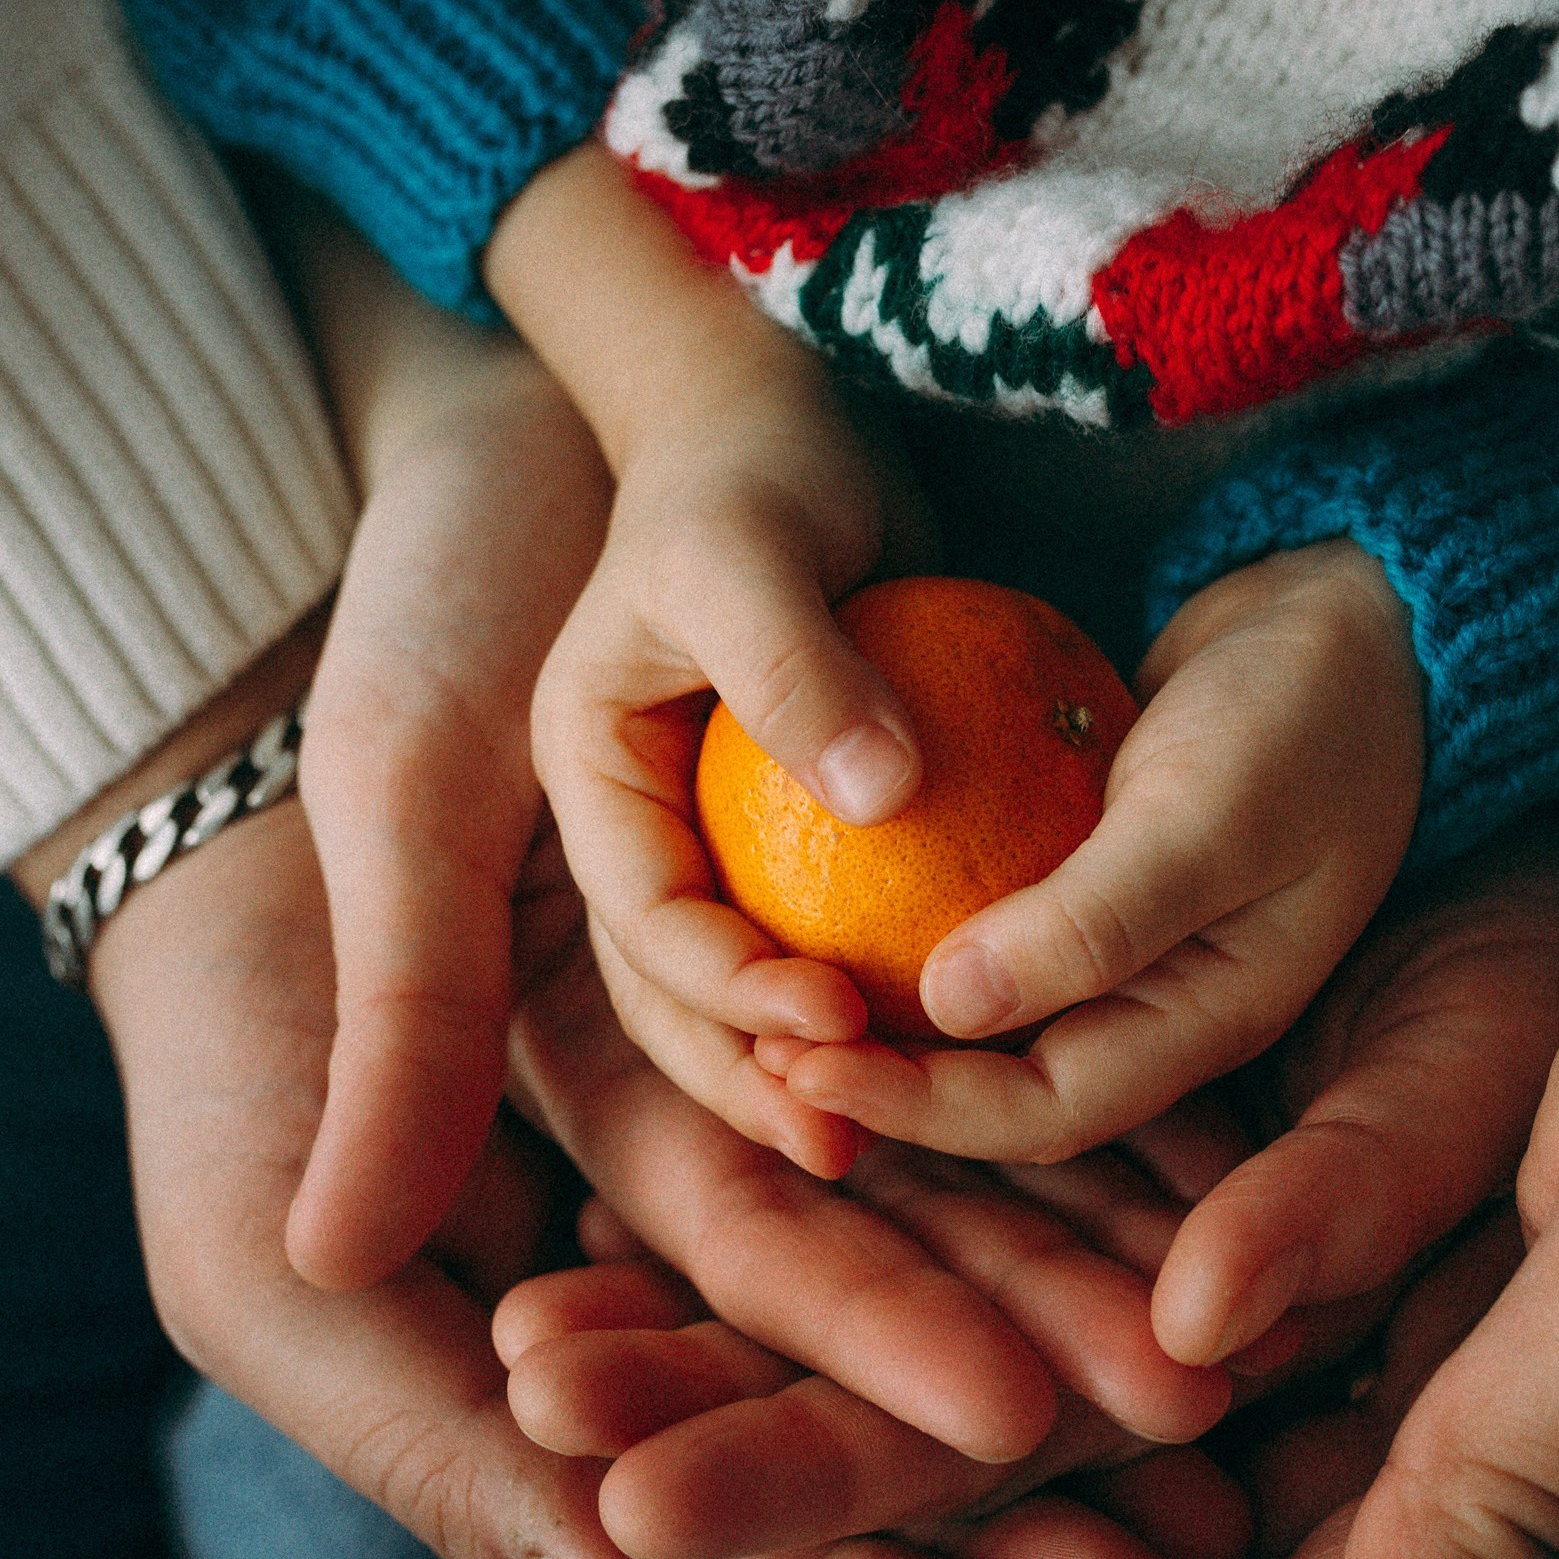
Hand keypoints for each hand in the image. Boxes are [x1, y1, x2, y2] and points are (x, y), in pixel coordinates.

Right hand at [75, 783, 1204, 1558]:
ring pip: (944, 1244)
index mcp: (567, 1362)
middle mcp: (686, 1274)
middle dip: (1018, 1487)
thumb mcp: (282, 1231)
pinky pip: (965, 1087)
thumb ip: (442, 1440)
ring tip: (1215, 1396)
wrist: (280, 748)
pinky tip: (1195, 1195)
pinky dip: (1071, 1138)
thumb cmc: (234, 1015)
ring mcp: (764, 1139)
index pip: (727, 1506)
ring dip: (1078, 1317)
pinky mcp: (826, 1014)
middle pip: (869, 1396)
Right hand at [492, 145, 934, 1179]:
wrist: (786, 418)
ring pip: (754, 990)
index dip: (727, 992)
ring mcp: (720, 845)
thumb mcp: (739, 547)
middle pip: (680, 997)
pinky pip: (838, 940)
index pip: (645, 921)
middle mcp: (643, 833)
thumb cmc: (749, 465)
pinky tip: (967, 1035)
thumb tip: (884, 799)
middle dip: (754, 1084)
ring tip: (904, 1128)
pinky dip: (885, 991)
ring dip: (813, 1069)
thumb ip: (790, 666)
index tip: (839, 1025)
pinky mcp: (802, 842)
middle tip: (856, 1140)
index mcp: (591, 784)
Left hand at [572, 819, 1558, 1558]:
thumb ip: (1554, 1493)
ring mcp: (1454, 1283)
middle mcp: (1482, 1414)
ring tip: (663, 1324)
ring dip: (897, 1348)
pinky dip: (1025, 1219)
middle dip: (867, 1486)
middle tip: (613, 1456)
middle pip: (1130, 1499)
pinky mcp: (1427, 1152)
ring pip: (1121, 1360)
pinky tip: (867, 1190)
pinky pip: (1189, 1224)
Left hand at [777, 541, 1424, 1165]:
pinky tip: (818, 893)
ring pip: (989, 1016)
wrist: (1357, 605)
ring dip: (886, 1017)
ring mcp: (1130, 940)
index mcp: (1206, 1019)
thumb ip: (1095, 918)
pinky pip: (990, 925)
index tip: (797, 1072)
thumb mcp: (1209, 810)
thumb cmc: (1304, 704)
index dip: (920, 1111)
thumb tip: (946, 1005)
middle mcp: (1163, 1003)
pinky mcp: (1093, 873)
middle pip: (1002, 1085)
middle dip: (885, 1085)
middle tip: (757, 1049)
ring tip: (773, 988)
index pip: (1043, 1108)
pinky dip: (911, 927)